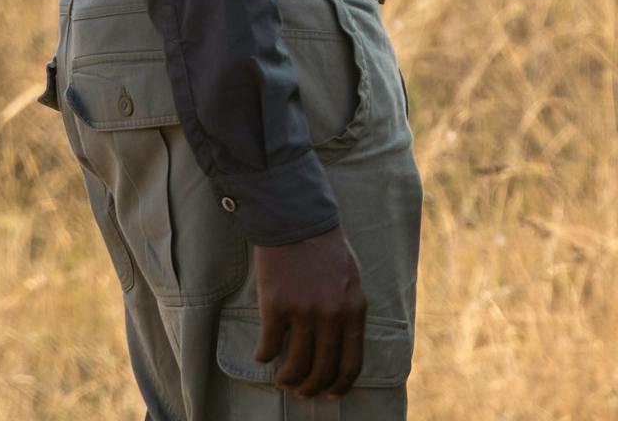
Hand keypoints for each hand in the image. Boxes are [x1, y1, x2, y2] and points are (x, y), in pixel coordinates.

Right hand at [254, 227, 366, 398]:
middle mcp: (332, 313)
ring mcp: (304, 311)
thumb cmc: (326, 250)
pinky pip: (268, 348)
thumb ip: (347, 311)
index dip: (340, 385)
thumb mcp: (351, 279)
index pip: (352, 361)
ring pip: (295, 366)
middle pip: (322, 370)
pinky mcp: (277, 306)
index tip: (330, 395)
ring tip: (281, 377)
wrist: (299, 221)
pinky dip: (264, 356)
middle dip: (310, 388)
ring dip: (286, 378)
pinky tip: (263, 353)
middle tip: (300, 390)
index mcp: (355, 307)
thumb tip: (339, 348)